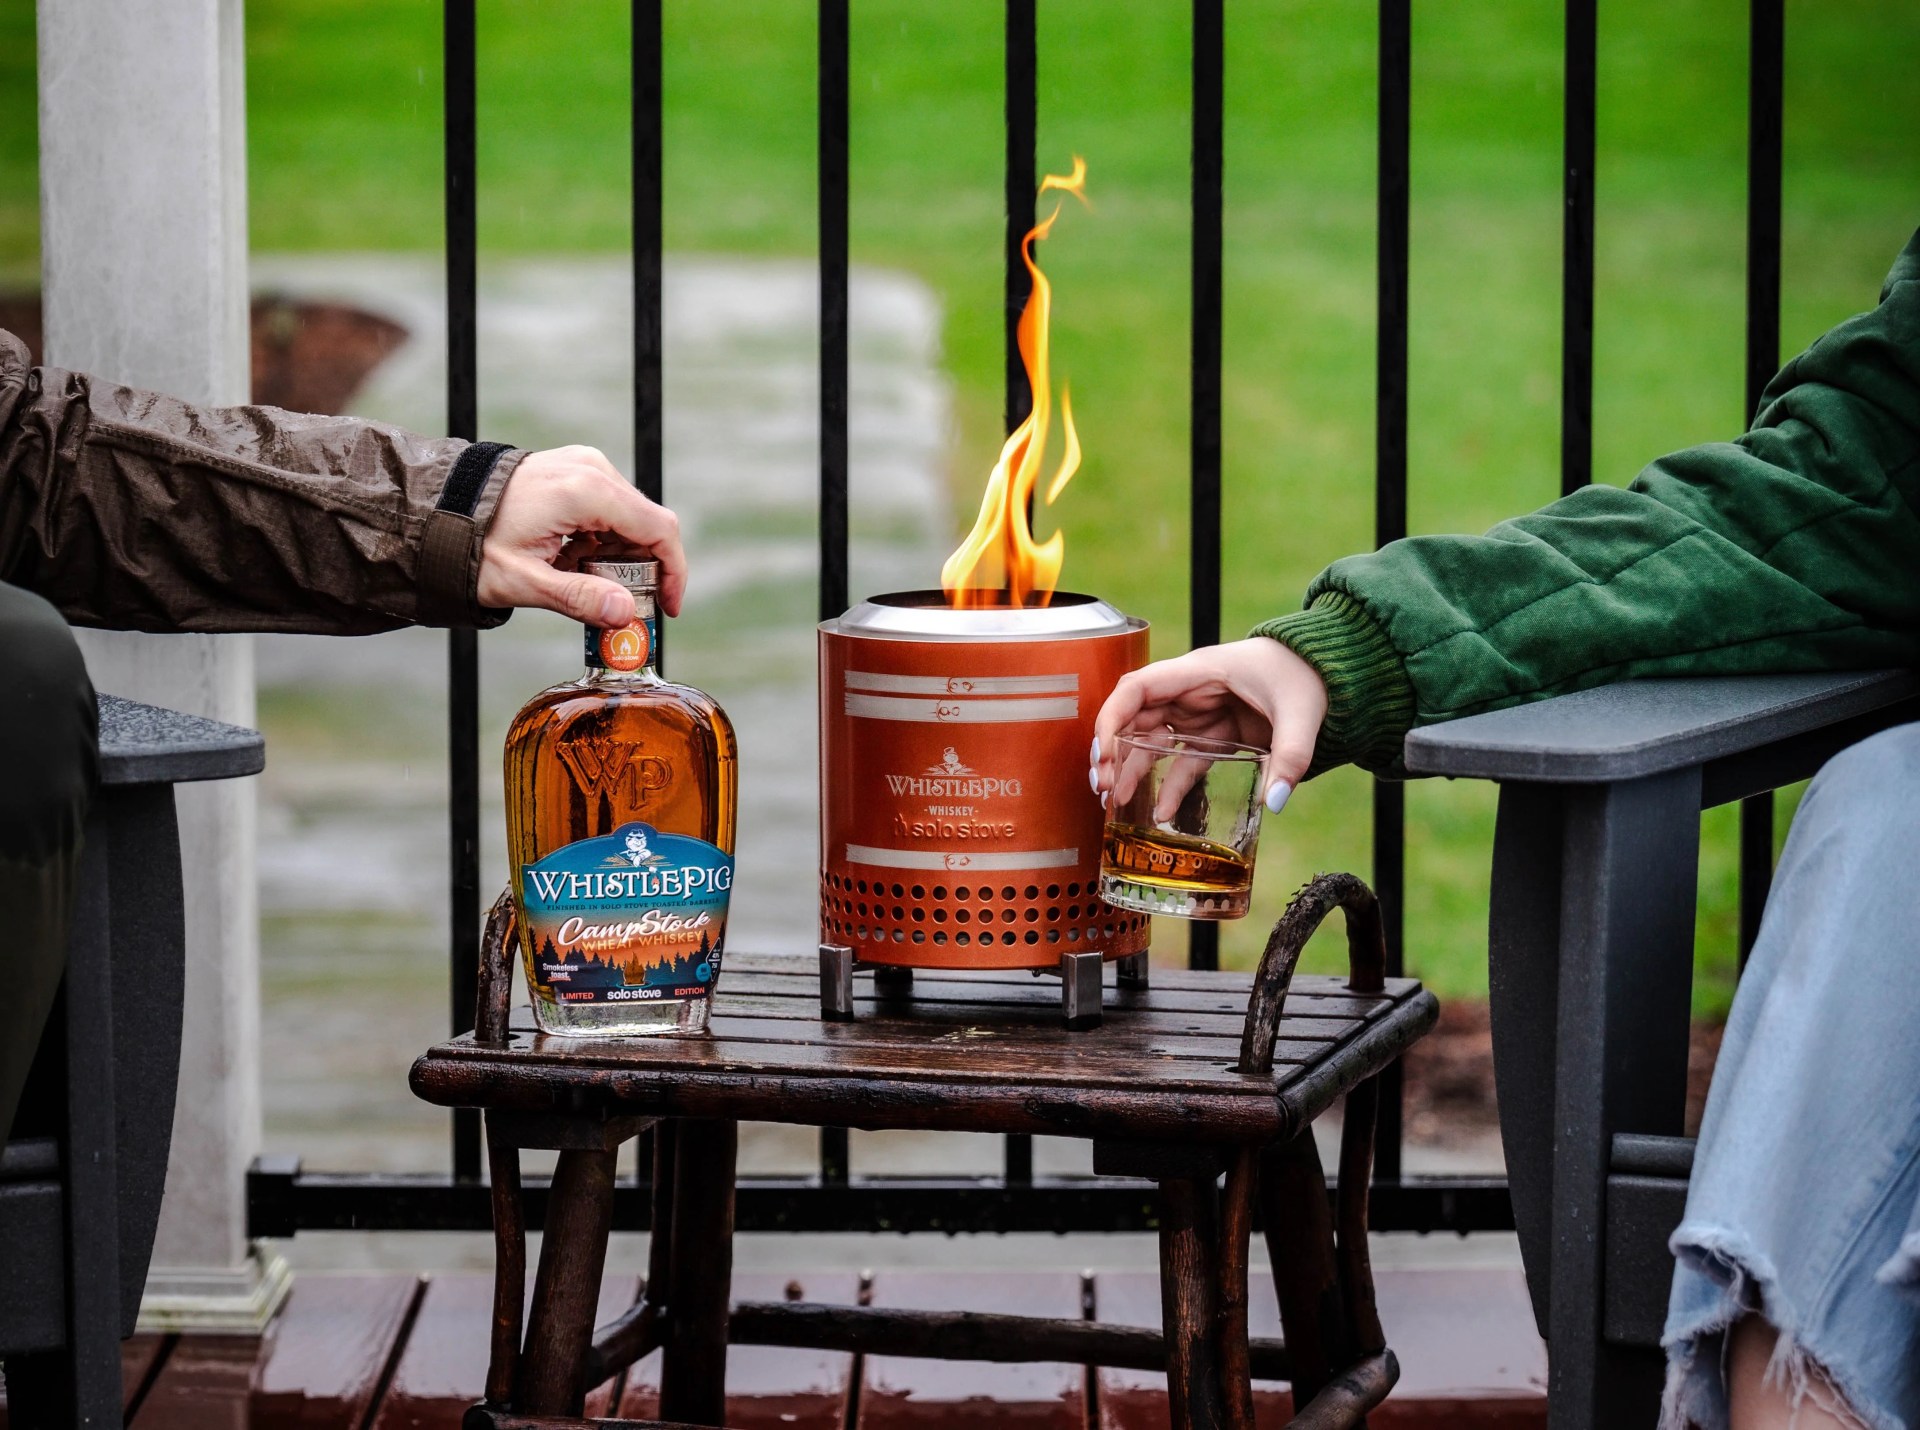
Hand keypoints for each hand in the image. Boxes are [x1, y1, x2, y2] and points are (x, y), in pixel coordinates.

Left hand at [477, 446, 686, 624]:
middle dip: (644, 569)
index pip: (658, 529)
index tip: (667, 608)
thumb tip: (625, 615)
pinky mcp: (574, 469)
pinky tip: (575, 561)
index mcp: (584, 491)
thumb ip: (578, 599)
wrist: (435, 508)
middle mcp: (591, 469)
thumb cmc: (471, 543)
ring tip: (586, 584)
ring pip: (630, 517)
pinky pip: (609, 507)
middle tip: (624, 606)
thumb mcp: (523, 581)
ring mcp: (583, 464)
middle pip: (647, 523)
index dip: (673, 572)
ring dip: (621, 556)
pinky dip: (604, 540)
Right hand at [1090, 638, 1327, 817]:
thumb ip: (1290, 756)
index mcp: (1199, 672)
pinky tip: (1163, 812)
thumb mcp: (1301, 713)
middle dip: (1114, 751)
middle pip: (1135, 718)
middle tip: (1102, 788)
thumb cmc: (1305, 675)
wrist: (1327, 672)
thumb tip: (1273, 802)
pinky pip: (1183, 761)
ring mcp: (1199, 715)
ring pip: (1152, 741)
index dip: (1112, 716)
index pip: (1138, 688)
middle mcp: (1190, 692)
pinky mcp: (1213, 735)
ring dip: (1133, 770)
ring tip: (1116, 803)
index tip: (1102, 752)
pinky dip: (1171, 785)